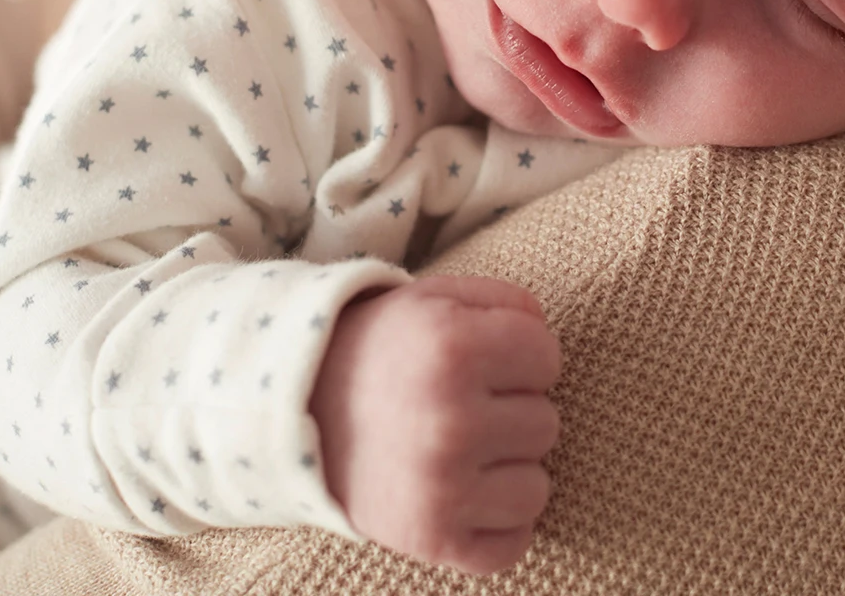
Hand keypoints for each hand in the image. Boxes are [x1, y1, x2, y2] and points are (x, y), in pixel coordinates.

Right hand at [309, 276, 561, 573]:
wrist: (296, 414)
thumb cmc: (383, 352)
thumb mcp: (435, 300)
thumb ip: (507, 303)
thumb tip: (547, 337)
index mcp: (454, 350)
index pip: (547, 358)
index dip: (521, 356)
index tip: (483, 363)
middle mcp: (450, 421)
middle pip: (546, 423)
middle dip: (510, 413)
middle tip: (459, 408)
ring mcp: (441, 488)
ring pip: (537, 488)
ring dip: (507, 471)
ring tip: (459, 452)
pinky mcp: (433, 539)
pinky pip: (514, 544)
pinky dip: (496, 526)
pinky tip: (463, 496)